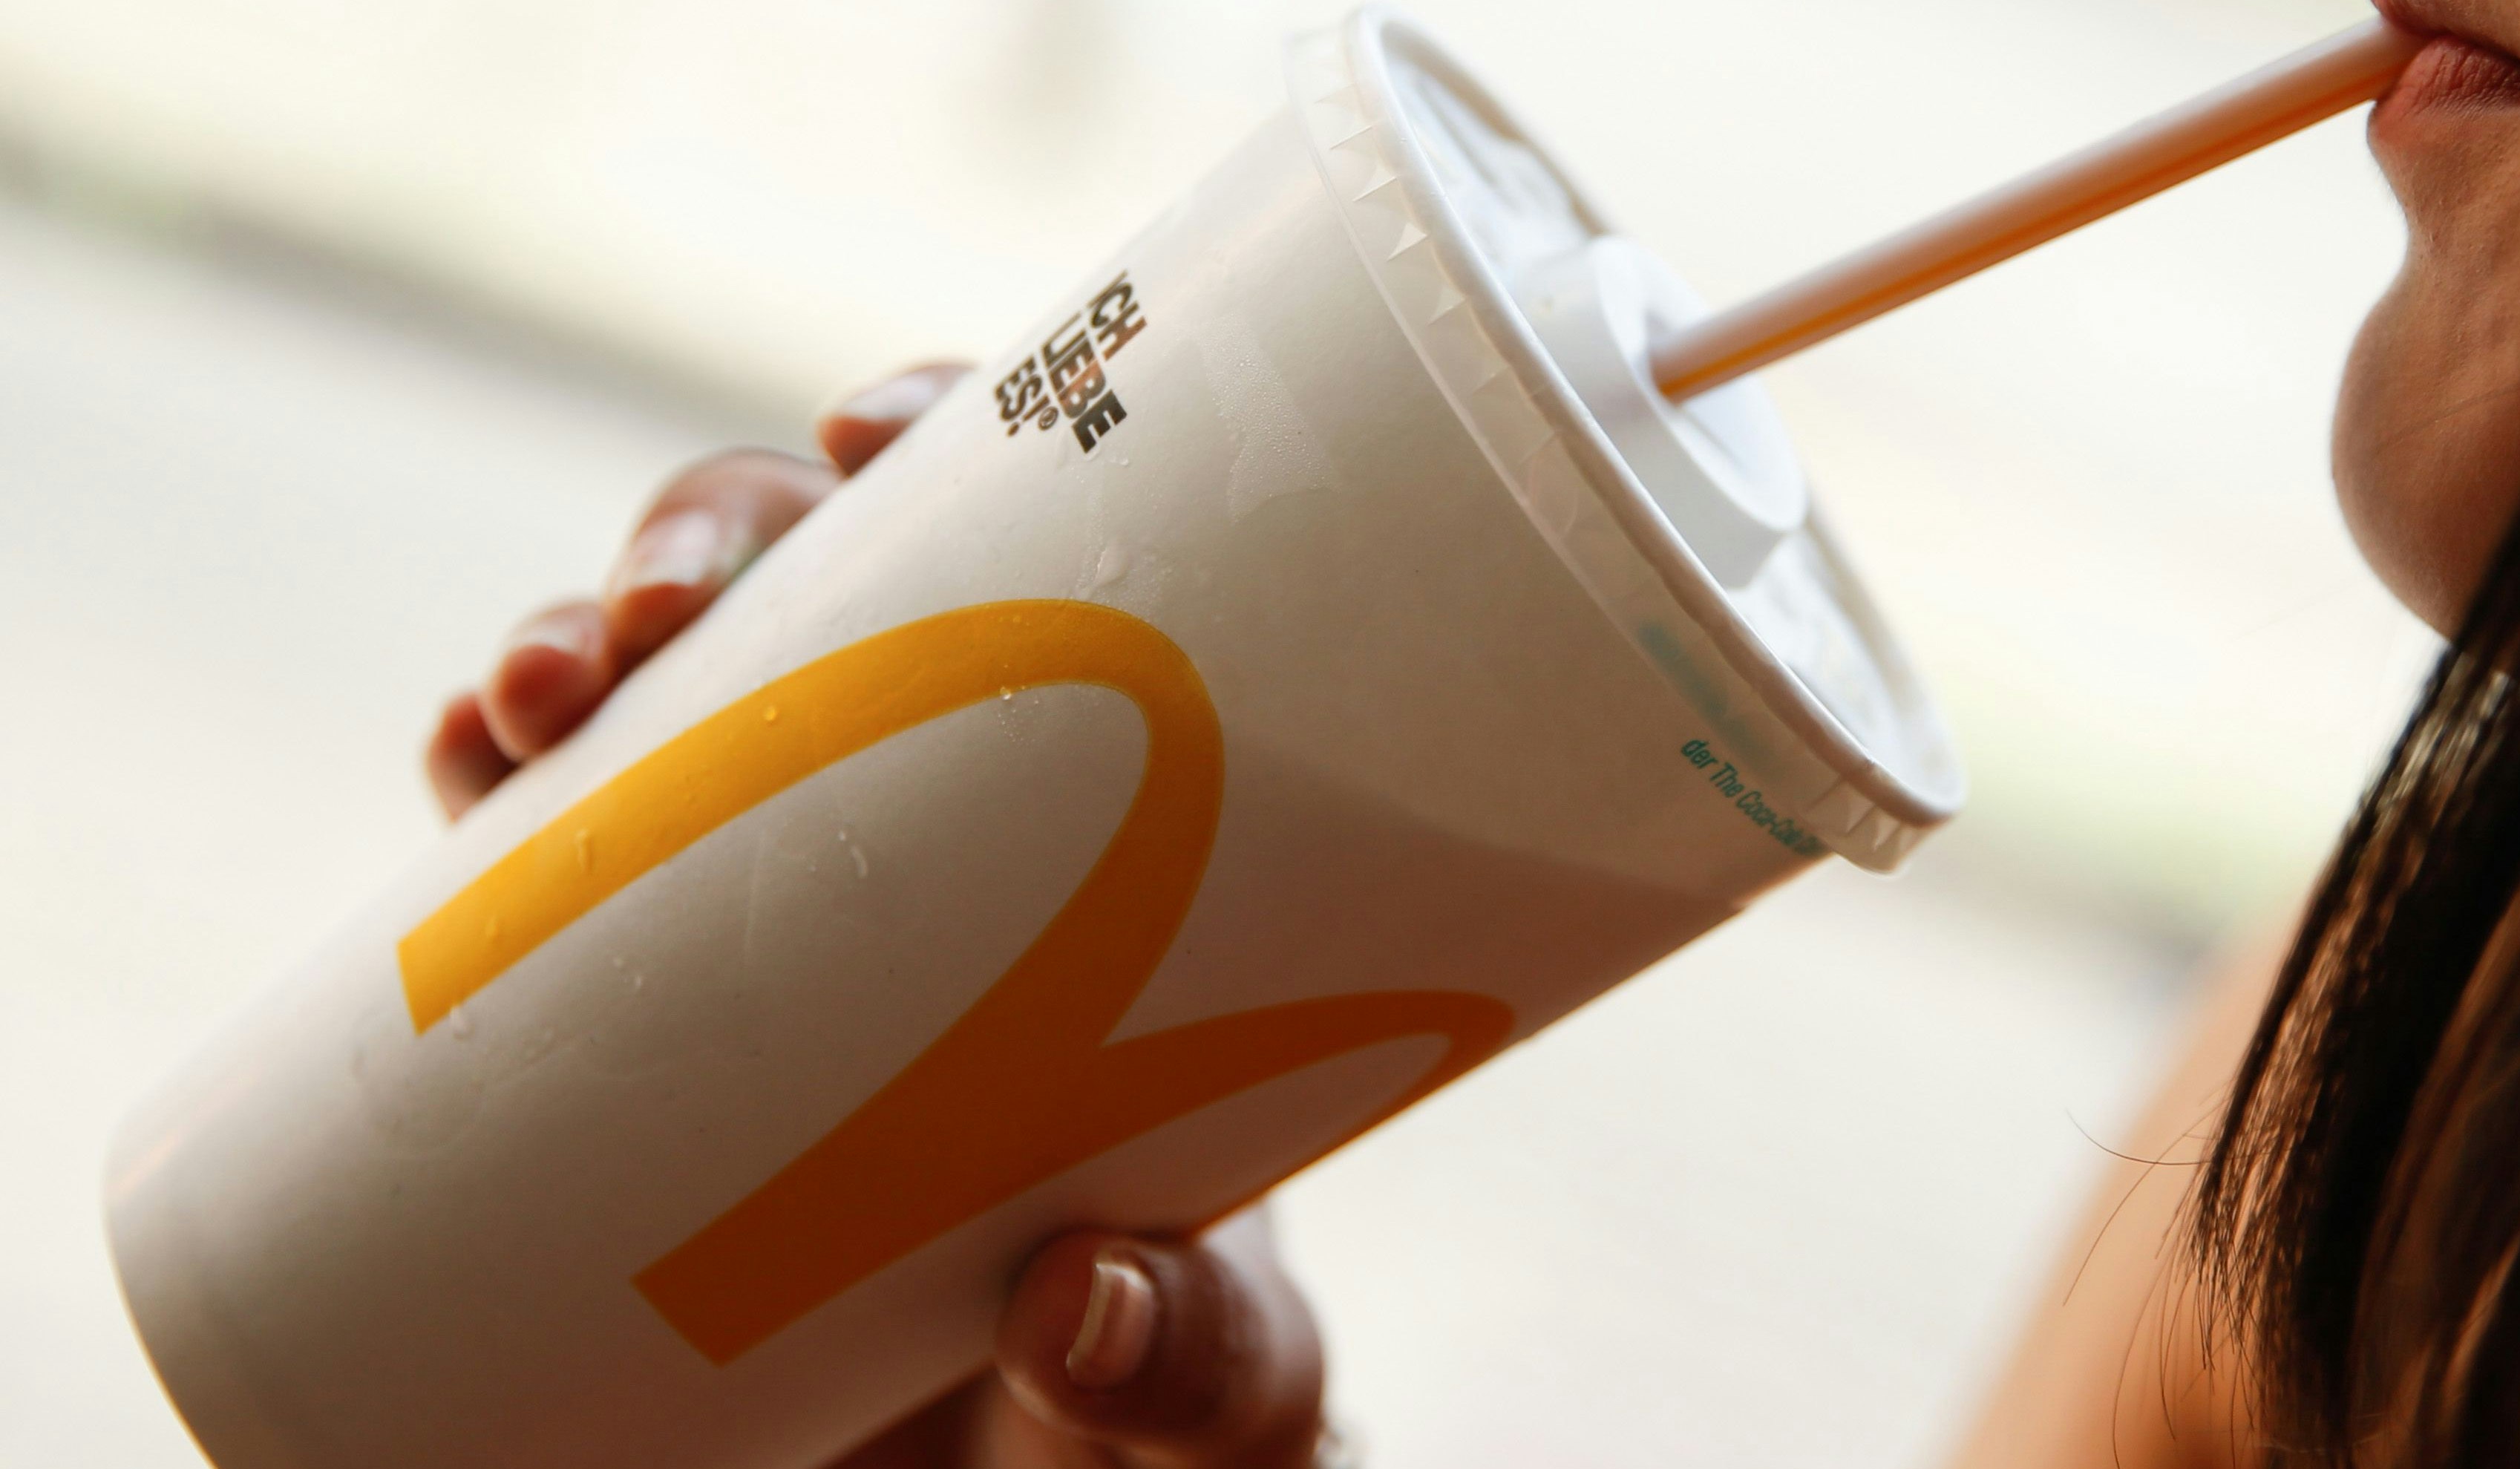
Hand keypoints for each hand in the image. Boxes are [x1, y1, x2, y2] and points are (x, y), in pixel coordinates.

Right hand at [422, 365, 1335, 1467]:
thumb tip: (1073, 1307)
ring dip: (566, 647)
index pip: (1041, 561)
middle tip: (665, 604)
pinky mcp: (642, 1018)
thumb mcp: (1217, 1384)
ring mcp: (771, 908)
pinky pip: (541, 862)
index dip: (950, 443)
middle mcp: (927, 828)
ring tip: (532, 699)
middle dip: (717, 533)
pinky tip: (465, 768)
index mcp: (1107, 833)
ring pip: (653, 697)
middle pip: (816, 585)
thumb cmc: (1159, 1393)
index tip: (878, 428)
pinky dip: (486, 794)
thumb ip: (1198, 1368)